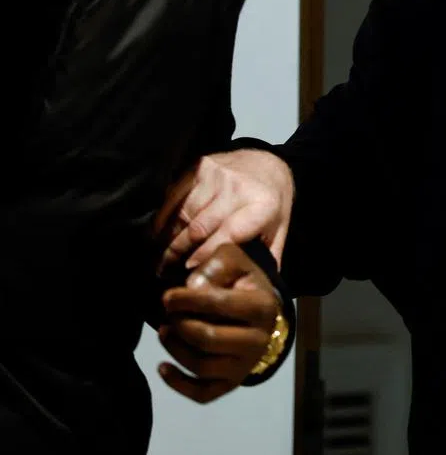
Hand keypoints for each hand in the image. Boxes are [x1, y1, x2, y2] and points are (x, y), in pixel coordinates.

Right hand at [156, 149, 293, 271]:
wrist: (266, 162)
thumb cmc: (271, 202)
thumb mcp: (279, 229)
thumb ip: (267, 259)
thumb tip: (254, 292)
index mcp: (261, 206)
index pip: (228, 234)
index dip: (205, 255)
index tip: (189, 273)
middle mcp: (237, 189)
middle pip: (199, 227)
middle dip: (179, 252)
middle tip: (165, 272)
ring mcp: (216, 175)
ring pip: (183, 213)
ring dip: (168, 237)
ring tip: (159, 258)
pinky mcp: (198, 167)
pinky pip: (174, 196)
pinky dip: (164, 217)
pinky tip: (157, 234)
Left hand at [158, 243, 281, 403]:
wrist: (260, 310)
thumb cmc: (242, 282)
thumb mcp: (234, 260)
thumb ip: (215, 265)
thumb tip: (193, 288)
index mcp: (263, 307)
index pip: (219, 304)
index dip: (186, 300)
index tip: (167, 297)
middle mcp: (259, 340)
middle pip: (207, 338)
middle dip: (180, 325)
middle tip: (168, 314)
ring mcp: (246, 366)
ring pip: (201, 366)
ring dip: (174, 349)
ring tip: (164, 331)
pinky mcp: (232, 384)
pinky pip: (202, 394)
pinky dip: (177, 383)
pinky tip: (162, 366)